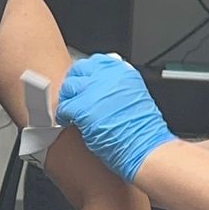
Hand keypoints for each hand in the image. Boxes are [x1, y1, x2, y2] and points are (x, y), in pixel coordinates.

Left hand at [56, 53, 174, 182]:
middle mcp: (107, 76)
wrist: (145, 147)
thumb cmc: (143, 130)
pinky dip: (63, 116)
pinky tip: (68, 122)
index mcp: (122, 70)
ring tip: (70, 112)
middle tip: (73, 98)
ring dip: (68, 100)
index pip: (94, 61)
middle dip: (74, 85)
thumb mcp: (135, 95)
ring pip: (68, 88)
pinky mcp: (82, 108)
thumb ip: (117, 86)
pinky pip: (63, 108)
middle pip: (78, 71)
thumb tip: (101, 86)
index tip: (83, 82)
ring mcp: (93, 90)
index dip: (86, 74)